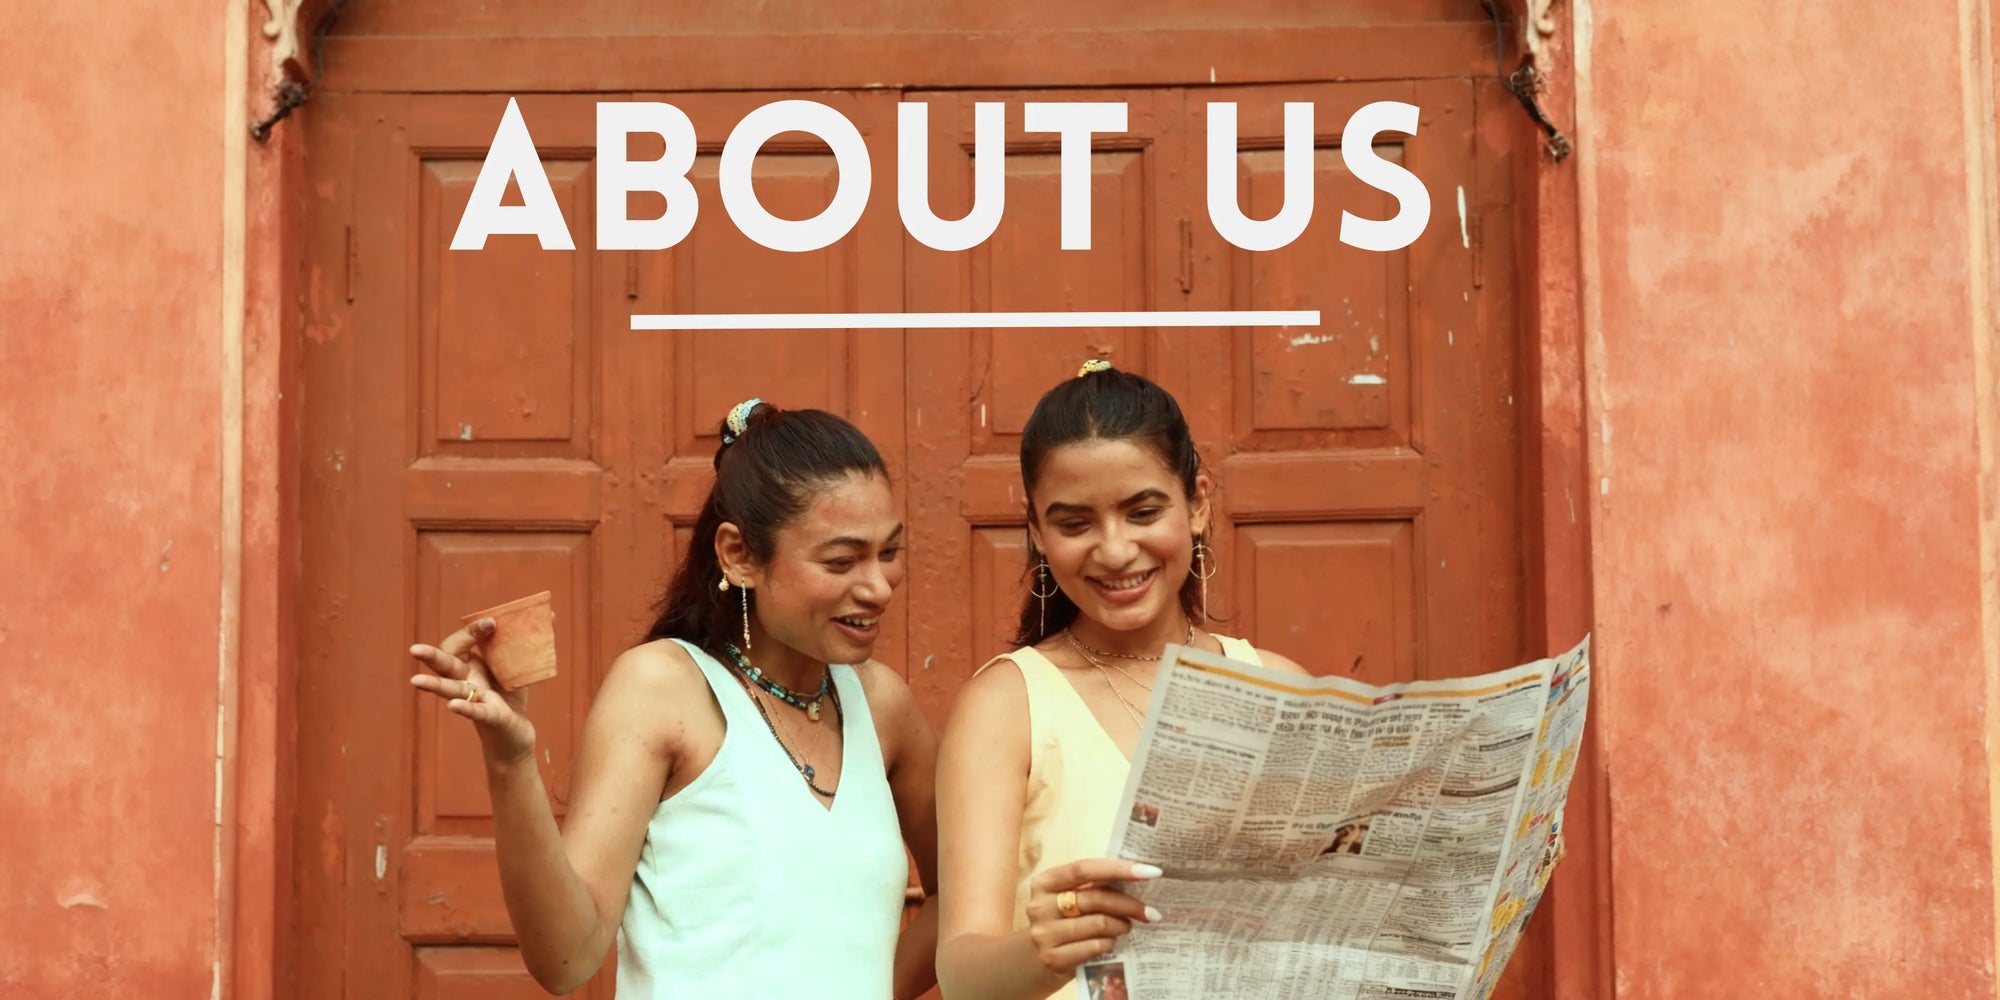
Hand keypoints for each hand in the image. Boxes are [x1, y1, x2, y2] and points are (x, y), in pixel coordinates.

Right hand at [409, 617, 535, 767]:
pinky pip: (475, 712)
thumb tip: (549, 614)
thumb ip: (526, 644)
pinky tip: (453, 706)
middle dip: (430, 656)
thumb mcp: (518, 668)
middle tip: (414, 649)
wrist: (517, 734)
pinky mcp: (489, 717)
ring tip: (415, 682)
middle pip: (445, 665)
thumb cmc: (510, 698)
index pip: (460, 645)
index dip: (471, 632)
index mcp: (471, 665)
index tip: (491, 623)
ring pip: (450, 690)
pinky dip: (465, 708)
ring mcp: (475, 699)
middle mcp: (467, 681)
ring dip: (434, 686)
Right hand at [1023, 858, 1163, 976]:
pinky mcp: (1053, 958)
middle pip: (1095, 898)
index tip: (1150, 872)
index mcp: (1045, 881)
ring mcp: (1044, 934)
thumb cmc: (1063, 919)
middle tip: (1150, 912)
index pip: (1084, 869)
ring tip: (1128, 926)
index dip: (1118, 868)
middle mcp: (1039, 906)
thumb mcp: (1070, 897)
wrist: (1037, 958)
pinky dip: (1109, 943)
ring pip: (1098, 924)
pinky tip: (1112, 941)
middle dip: (1129, 904)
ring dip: (1121, 925)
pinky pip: (1094, 947)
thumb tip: (1140, 876)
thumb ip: (1094, 885)